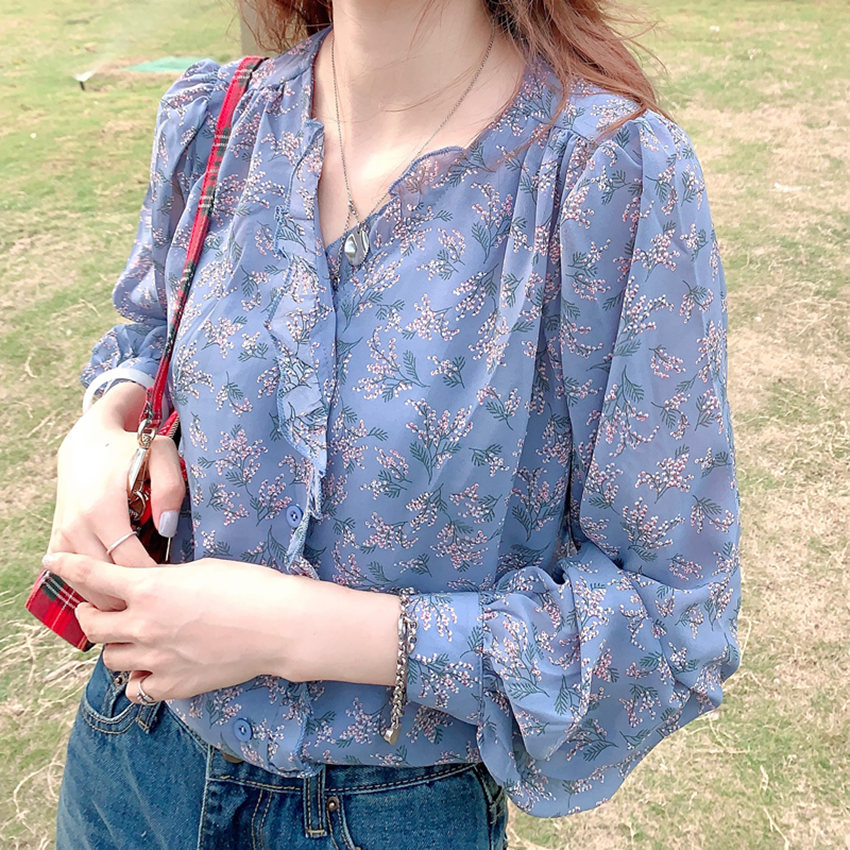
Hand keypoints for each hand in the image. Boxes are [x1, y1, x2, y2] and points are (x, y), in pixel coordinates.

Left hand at [44, 551, 400, 700]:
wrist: (278, 625)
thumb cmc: (247, 586)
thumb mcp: (200, 571)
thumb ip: (164, 583)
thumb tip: (151, 592)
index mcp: (149, 589)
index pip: (93, 576)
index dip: (68, 567)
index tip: (53, 562)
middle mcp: (143, 626)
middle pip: (92, 626)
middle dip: (92, 615)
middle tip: (103, 609)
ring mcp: (156, 659)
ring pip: (110, 659)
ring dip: (118, 646)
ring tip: (138, 637)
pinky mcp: (174, 685)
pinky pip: (136, 688)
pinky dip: (139, 677)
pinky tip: (155, 666)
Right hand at [47, 383, 184, 608]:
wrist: (87, 443)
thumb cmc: (131, 449)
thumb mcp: (159, 453)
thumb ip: (170, 487)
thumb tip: (168, 528)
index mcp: (102, 509)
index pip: (129, 562)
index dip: (153, 578)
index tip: (174, 581)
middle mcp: (76, 526)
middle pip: (105, 581)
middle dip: (134, 594)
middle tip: (163, 597)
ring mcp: (62, 535)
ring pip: (85, 586)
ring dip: (113, 597)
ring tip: (143, 597)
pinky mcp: (55, 540)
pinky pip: (71, 578)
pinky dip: (93, 588)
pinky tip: (118, 588)